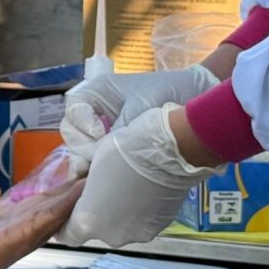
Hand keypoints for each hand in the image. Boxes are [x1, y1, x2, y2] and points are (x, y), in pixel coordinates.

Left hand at [0, 176, 84, 268]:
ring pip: (51, 214)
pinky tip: (73, 197)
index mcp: (13, 224)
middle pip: (52, 208)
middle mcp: (20, 232)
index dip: (62, 190)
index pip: (43, 204)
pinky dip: (58, 209)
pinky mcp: (10, 240)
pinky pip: (38, 221)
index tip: (82, 174)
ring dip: (72, 199)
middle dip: (74, 193)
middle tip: (98, 174)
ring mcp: (17, 237)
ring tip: (92, 181)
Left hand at [56, 105, 213, 248]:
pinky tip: (146, 193)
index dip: (70, 223)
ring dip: (123, 214)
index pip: (69, 235)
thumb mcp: (91, 165)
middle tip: (106, 191)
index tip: (75, 210)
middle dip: (100, 213)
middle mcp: (110, 235)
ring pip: (122, 227)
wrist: (165, 153)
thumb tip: (90, 187)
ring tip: (130, 189)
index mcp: (87, 220)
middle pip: (98, 230)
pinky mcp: (157, 229)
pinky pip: (143, 223)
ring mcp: (136, 234)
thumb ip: (86, 187)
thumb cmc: (122, 153)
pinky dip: (142, 213)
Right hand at [60, 66, 219, 157]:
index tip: (100, 134)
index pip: (74, 109)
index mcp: (98, 92)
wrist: (195, 97)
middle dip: (83, 147)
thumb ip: (119, 131)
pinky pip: (97, 156)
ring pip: (81, 147)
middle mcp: (96, 110)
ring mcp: (103, 128)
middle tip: (100, 157)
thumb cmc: (167, 93)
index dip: (82, 123)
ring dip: (90, 159)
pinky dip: (99, 166)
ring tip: (103, 170)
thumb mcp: (141, 110)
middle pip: (72, 131)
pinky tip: (107, 176)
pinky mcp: (113, 145)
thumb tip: (102, 156)